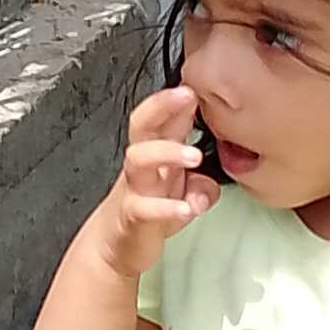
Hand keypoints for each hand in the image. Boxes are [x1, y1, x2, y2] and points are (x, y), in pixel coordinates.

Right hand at [93, 87, 219, 281]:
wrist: (117, 247)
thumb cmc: (150, 211)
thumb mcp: (182, 192)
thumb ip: (202, 182)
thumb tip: (212, 182)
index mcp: (155, 154)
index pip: (162, 118)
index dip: (176, 98)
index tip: (196, 82)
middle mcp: (143, 165)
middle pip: (142, 125)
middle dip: (162, 105)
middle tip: (186, 95)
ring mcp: (135, 188)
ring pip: (139, 159)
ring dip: (167, 153)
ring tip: (194, 157)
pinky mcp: (132, 216)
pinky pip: (145, 208)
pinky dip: (166, 208)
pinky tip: (187, 209)